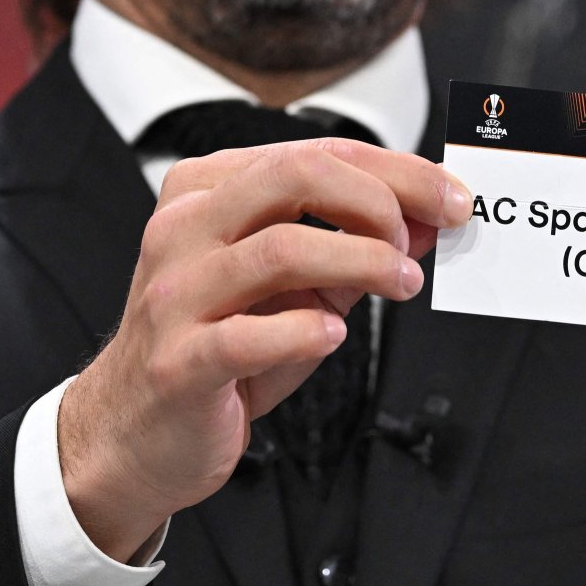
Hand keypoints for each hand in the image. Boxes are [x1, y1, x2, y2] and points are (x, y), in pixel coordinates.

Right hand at [58, 139, 472, 561]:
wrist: (134, 432)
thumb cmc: (221, 349)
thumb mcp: (298, 288)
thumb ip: (357, 247)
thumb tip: (429, 218)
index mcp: (209, 193)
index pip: (313, 154)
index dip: (397, 171)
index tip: (450, 198)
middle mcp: (185, 230)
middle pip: (293, 176)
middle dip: (377, 200)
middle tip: (416, 240)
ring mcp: (175, 294)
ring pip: (280, 249)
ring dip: (361, 262)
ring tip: (402, 283)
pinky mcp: (178, 361)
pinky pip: (248, 335)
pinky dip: (305, 331)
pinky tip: (334, 335)